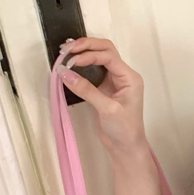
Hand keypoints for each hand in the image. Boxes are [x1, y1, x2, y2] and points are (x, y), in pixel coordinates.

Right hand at [56, 37, 146, 153]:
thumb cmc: (124, 130)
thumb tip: (64, 72)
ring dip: (82, 53)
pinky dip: (80, 66)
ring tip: (64, 52)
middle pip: (104, 49)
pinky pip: (91, 71)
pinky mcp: (103, 88)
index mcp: (130, 78)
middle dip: (86, 46)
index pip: (108, 56)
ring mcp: (113, 81)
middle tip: (66, 49)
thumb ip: (86, 90)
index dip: (89, 54)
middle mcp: (123, 76)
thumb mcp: (107, 109)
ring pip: (97, 57)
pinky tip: (68, 65)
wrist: (125, 148)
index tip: (72, 61)